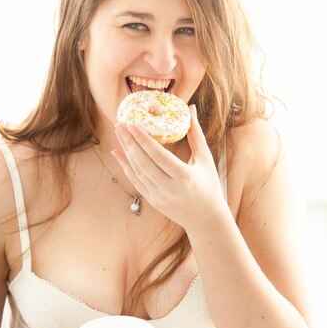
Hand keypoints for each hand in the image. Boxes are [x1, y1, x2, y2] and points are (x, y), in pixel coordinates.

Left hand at [112, 105, 225, 230]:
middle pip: (143, 163)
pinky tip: (117, 152)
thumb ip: (196, 134)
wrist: (205, 218)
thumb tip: (190, 108)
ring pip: (137, 171)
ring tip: (118, 133)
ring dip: (125, 151)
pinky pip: (135, 181)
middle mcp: (169, 189)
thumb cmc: (209, 185)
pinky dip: (125, 166)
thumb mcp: (205, 159)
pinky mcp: (152, 201)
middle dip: (129, 142)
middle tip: (120, 124)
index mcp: (184, 177)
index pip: (158, 156)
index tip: (132, 124)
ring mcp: (158, 197)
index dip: (143, 139)